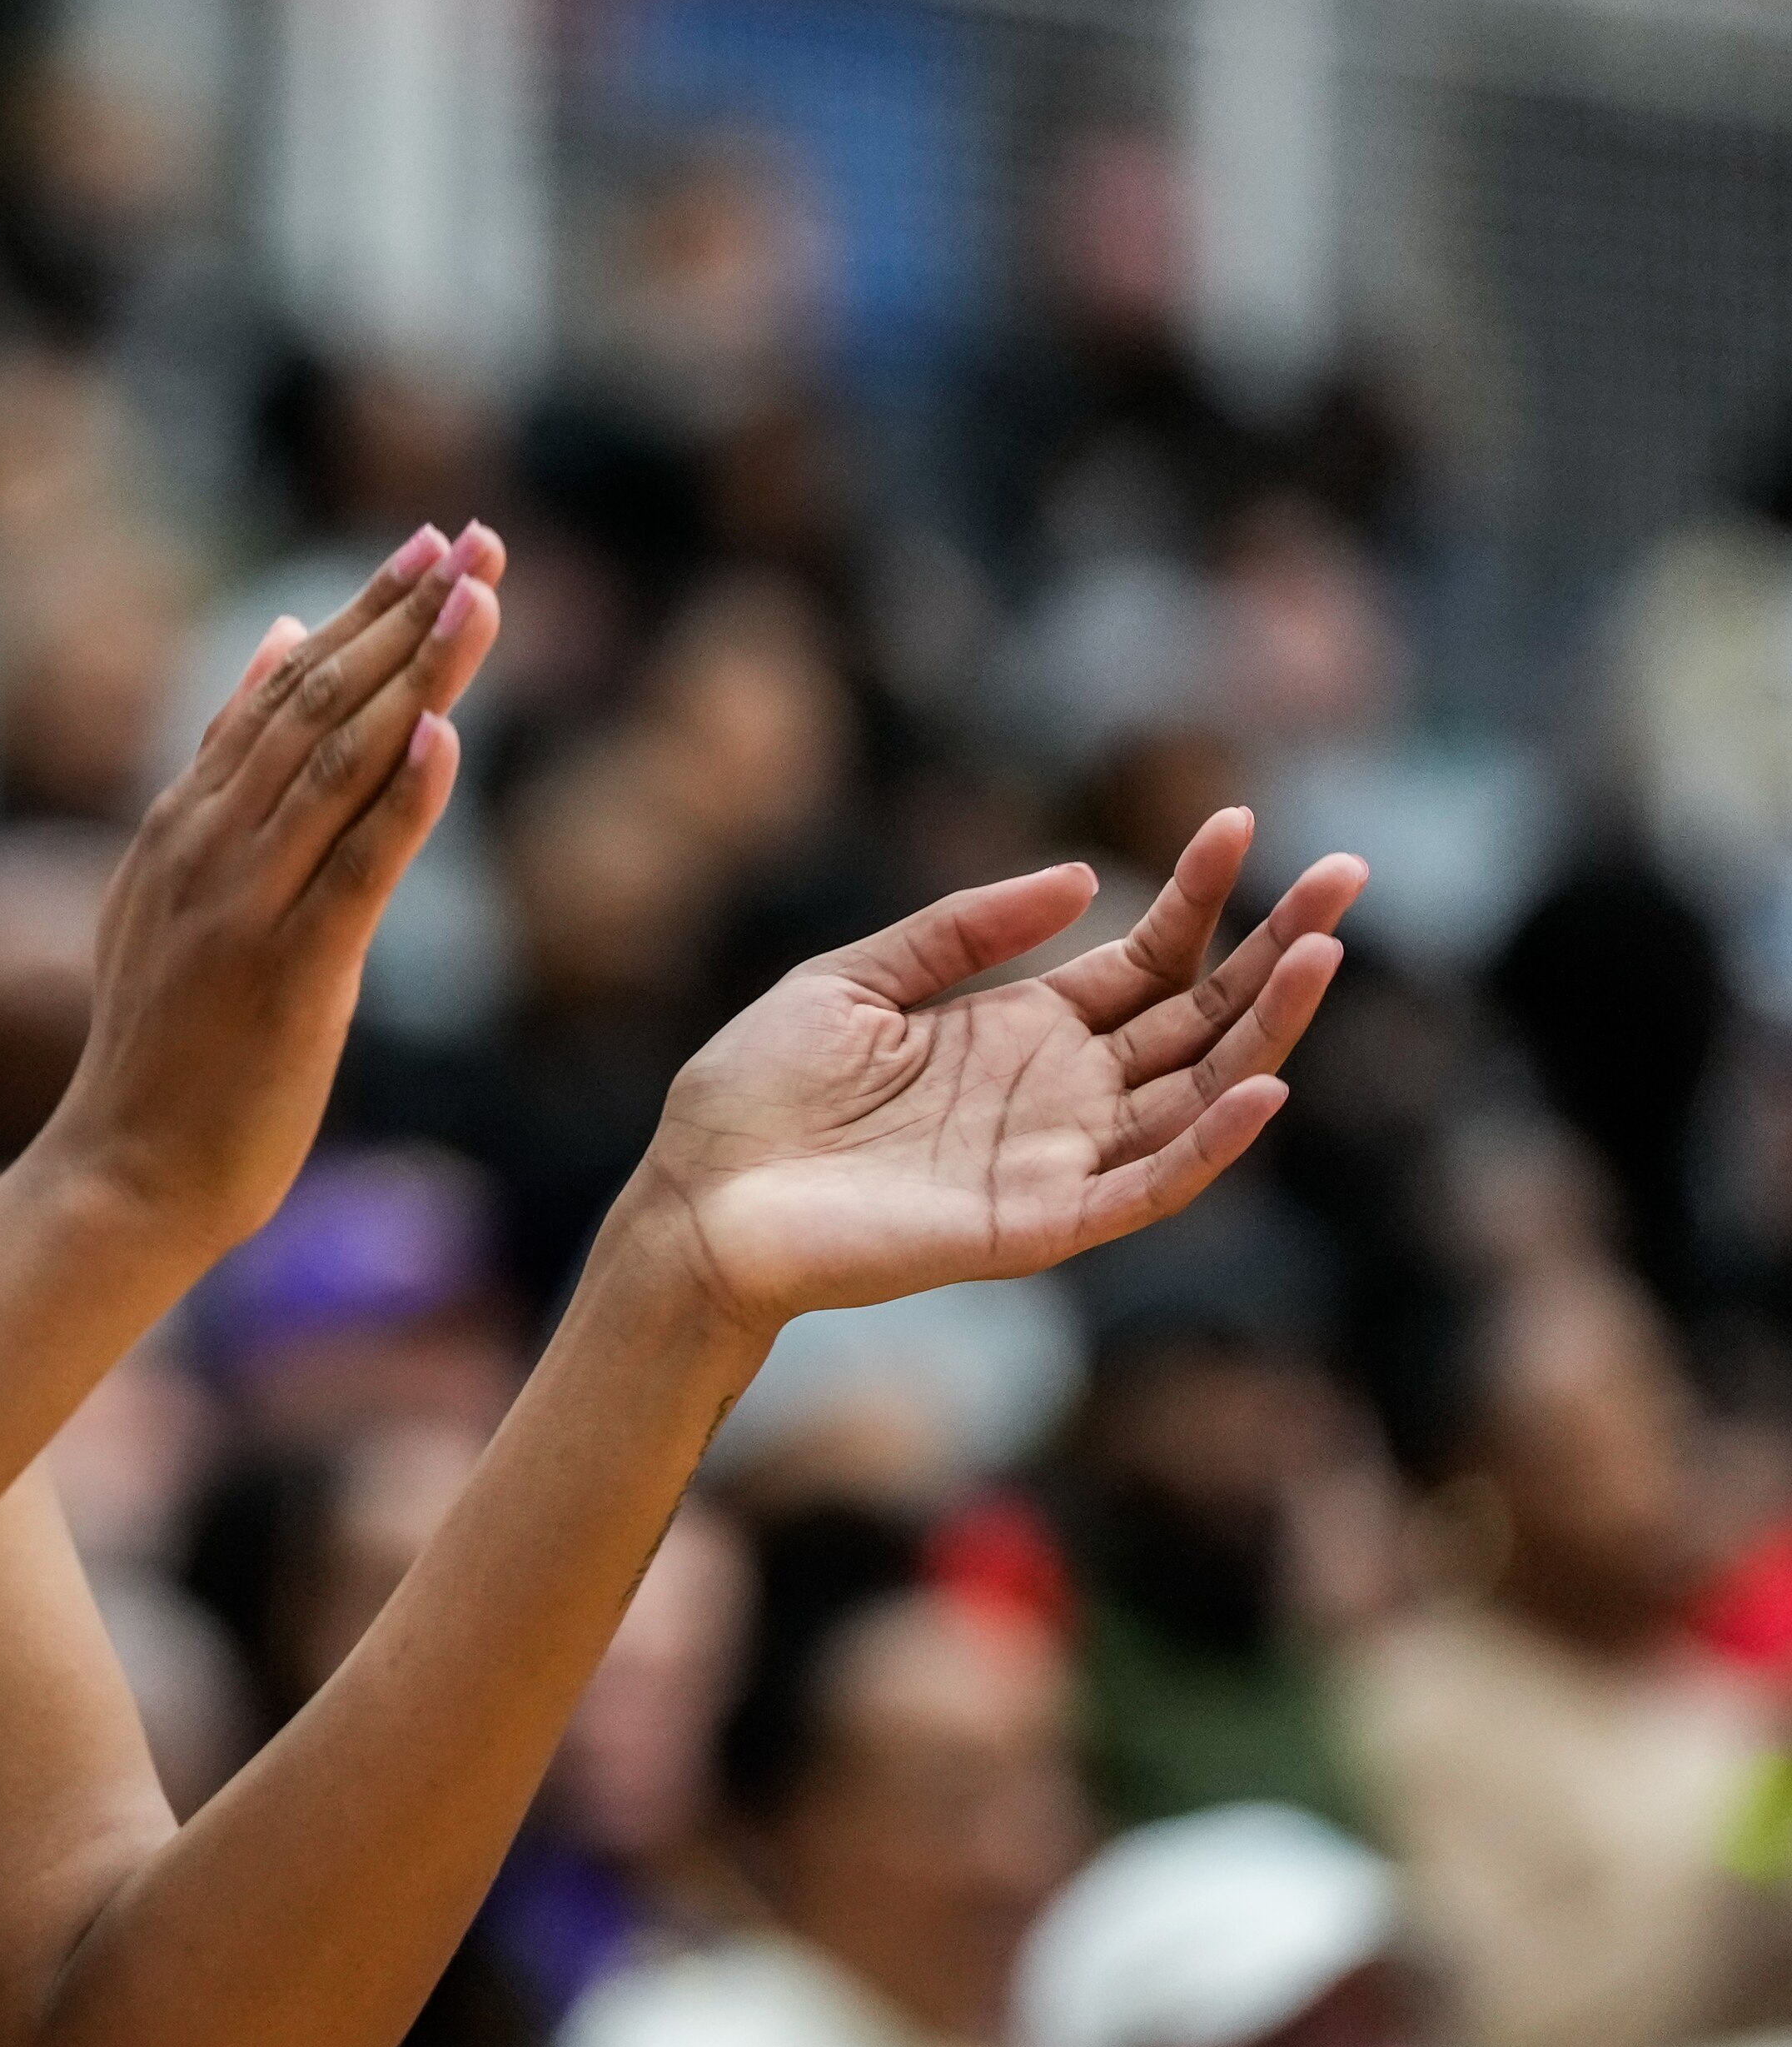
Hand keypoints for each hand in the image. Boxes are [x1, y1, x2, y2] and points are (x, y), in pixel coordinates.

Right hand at [34, 522, 507, 1252]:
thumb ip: (227, 765)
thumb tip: (279, 641)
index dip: (361, 610)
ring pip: (338, 765)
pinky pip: (354, 870)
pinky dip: (401, 799)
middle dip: (400, 617)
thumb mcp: (175, 881)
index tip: (432, 543)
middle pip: (315, 705)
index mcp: (185, 821)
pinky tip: (444, 734)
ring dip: (414, 676)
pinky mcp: (289, 973)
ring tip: (477, 599)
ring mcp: (244, 905)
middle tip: (476, 541)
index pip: (281, 688)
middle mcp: (209, 844)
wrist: (126, 1168)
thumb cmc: (167, 1041)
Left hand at [626, 809, 1361, 1330]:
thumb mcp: (856, 980)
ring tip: (1323, 953)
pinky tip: (1260, 1087)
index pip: (1146, 959)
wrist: (696, 1197)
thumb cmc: (756, 1094)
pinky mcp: (1039, 1225)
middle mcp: (1061, 1093)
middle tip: (1350, 873)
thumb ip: (964, 930)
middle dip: (1277, 948)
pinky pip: (1147, 1187)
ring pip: (1197, 1094)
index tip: (1239, 821)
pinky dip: (1209, 1144)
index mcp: (1022, 1031)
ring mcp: (1059, 1159)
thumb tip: (1085, 877)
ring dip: (1267, 1031)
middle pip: (1199, 1016)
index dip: (1199, 896)